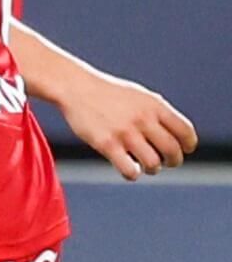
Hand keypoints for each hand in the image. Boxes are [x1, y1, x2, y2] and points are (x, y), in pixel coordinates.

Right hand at [58, 71, 198, 179]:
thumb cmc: (108, 94)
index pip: (185, 132)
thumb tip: (179, 138)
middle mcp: (142, 118)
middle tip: (166, 162)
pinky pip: (129, 170)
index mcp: (153, 105)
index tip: (183, 150)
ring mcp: (124, 132)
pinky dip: (132, 173)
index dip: (187, 146)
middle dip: (173, 161)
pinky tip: (126, 167)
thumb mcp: (139, 96)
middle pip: (172, 151)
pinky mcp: (106, 144)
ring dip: (152, 168)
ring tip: (143, 164)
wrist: (75, 87)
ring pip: (153, 163)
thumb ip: (159, 114)